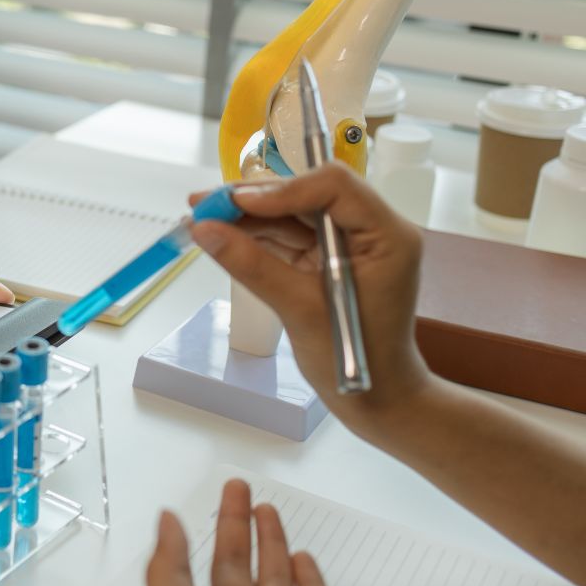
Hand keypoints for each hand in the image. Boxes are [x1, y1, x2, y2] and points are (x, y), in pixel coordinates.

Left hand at [147, 480, 349, 585]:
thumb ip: (169, 578)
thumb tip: (164, 523)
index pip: (192, 576)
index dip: (192, 539)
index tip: (194, 505)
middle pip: (237, 574)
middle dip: (238, 528)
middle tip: (238, 489)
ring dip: (273, 548)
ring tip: (267, 510)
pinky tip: (304, 558)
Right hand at [189, 164, 434, 433]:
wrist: (375, 398)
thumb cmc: (353, 360)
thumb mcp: (299, 310)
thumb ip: (252, 265)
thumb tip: (203, 230)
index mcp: (386, 235)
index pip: (334, 187)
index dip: (282, 189)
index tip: (236, 203)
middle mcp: (370, 230)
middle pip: (307, 195)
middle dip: (253, 199)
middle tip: (202, 203)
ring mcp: (347, 245)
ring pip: (291, 214)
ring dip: (246, 216)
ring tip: (199, 219)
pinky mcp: (326, 260)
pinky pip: (287, 237)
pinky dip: (254, 237)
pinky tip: (221, 236)